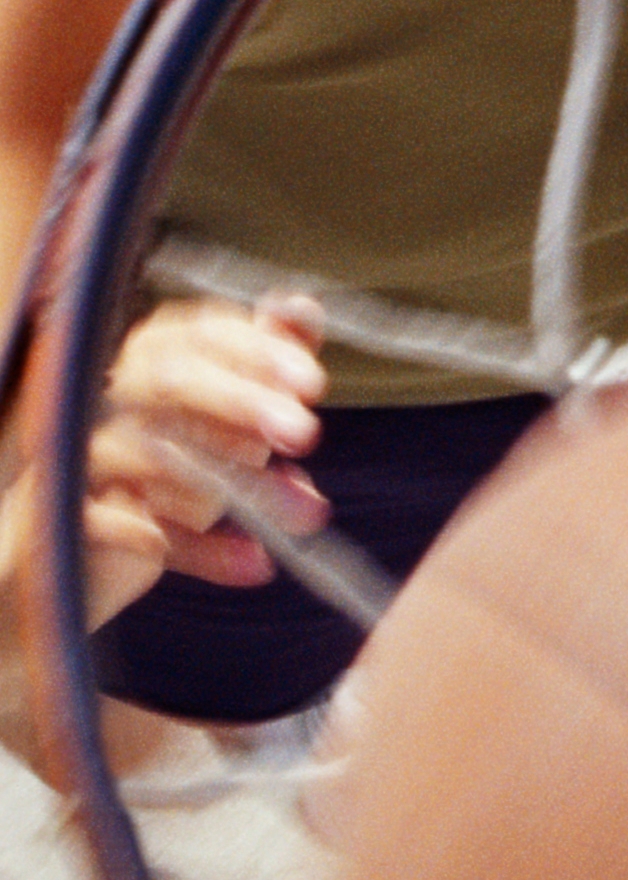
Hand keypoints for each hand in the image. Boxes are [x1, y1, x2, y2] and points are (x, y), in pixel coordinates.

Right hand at [82, 298, 326, 627]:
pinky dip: (202, 549)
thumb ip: (260, 369)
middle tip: (304, 432)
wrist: (74, 573)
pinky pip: (132, 529)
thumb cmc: (161, 482)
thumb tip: (302, 306)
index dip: (257, 350)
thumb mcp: (223, 426)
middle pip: (167, 379)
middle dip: (243, 401)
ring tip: (303, 512)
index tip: (312, 382)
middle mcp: (100, 402)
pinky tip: (255, 562)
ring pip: (156, 457)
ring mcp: (75, 461)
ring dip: (242, 487)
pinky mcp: (64, 524)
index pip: (194, 333)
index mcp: (141, 366)